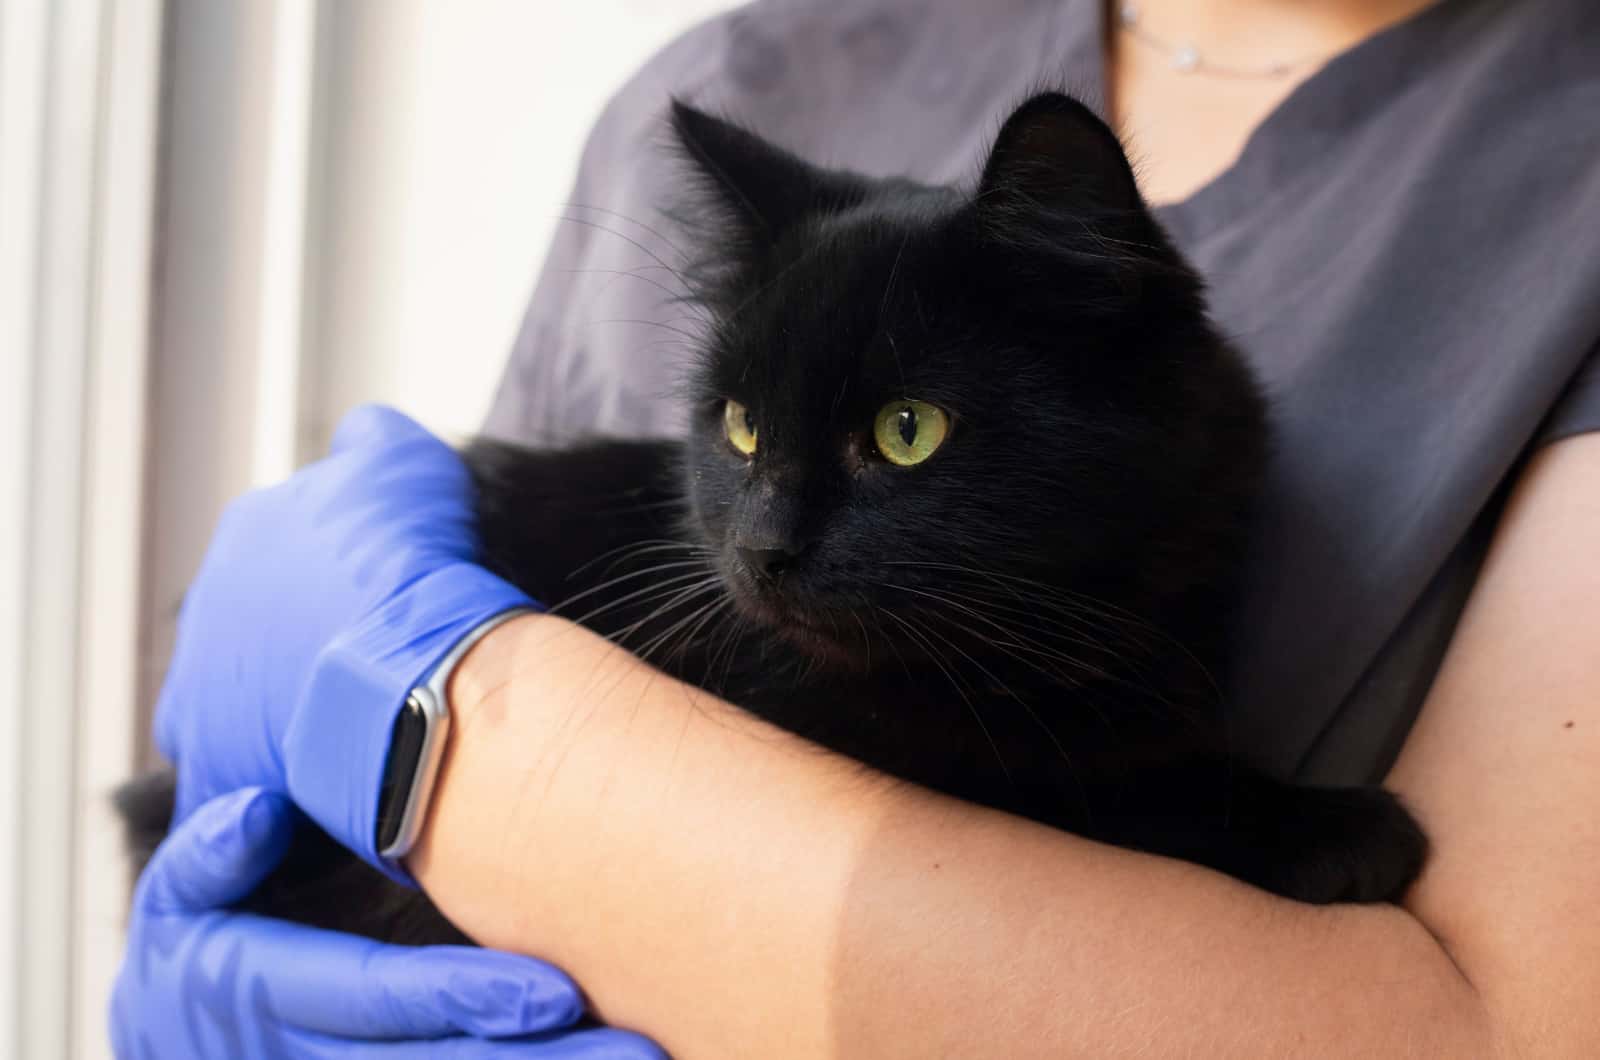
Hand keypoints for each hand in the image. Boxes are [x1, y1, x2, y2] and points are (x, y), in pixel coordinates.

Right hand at [110, 787, 664, 1058]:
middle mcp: (294, 1056)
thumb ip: (210, 856)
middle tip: (635, 1049)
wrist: (187, 1020)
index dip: (454, 997)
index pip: (366, 998)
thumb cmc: (204, 936)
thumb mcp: (183, 893)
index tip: (556, 992)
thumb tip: (257, 814)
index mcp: (254, 995)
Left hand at [154, 405, 531, 873]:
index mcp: (250, 536)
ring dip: (278, 719)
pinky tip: (293, 813)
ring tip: (349, 730)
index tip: (384, 594)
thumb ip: (373, 441)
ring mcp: (204, 701)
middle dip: (299, 645)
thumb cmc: (409, 567)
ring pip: (230, 713)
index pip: (284, 548)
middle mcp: (210, 614)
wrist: (411, 664)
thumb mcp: (404, 460)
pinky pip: (215, 816)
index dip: (338, 573)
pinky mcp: (221, 782)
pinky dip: (244, 823)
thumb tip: (362, 437)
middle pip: (250, 631)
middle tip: (370, 664)